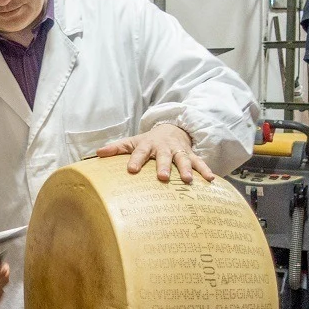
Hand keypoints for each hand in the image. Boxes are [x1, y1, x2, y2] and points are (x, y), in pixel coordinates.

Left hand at [96, 123, 213, 183]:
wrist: (172, 128)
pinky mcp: (191, 155)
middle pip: (164, 157)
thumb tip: (97, 153)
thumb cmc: (148, 141)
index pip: (140, 152)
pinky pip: (199, 162)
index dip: (136, 160)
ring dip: (187, 169)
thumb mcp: (132, 142)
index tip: (132, 170)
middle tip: (163, 177)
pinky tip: (211, 179)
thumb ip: (116, 148)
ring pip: (183, 160)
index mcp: (148, 145)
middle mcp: (164, 148)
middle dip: (164, 166)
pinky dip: (205, 170)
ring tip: (188, 180)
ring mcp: (179, 151)